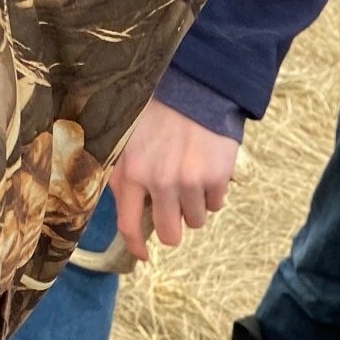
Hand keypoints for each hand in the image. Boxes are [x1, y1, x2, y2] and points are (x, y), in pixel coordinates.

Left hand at [111, 97, 240, 262]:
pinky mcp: (215, 178)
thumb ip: (123, 173)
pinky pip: (216, 204)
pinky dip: (213, 193)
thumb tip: (130, 211)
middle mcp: (158, 181)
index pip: (129, 225)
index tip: (145, 255)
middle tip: (176, 207)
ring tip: (192, 176)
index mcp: (130, 172)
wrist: (196, 85)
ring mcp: (189, 182)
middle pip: (170, 233)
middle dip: (174, 225)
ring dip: (194, 205)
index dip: (137, 246)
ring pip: (195, 220)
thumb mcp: (126, 138)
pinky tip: (207, 168)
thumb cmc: (158, 110)